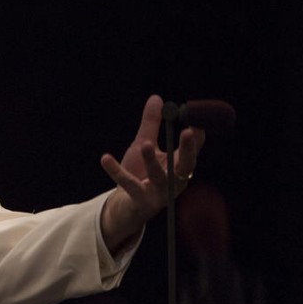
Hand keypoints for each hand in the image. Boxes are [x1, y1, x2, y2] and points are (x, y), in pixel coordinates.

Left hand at [99, 95, 204, 252]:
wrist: (125, 205)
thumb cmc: (139, 173)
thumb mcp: (143, 145)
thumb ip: (151, 124)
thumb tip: (156, 98)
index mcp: (178, 168)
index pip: (192, 152)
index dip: (196, 138)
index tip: (197, 121)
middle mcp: (173, 182)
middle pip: (185, 166)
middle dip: (189, 150)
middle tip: (187, 131)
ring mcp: (158, 194)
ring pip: (159, 177)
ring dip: (152, 161)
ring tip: (145, 143)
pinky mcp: (139, 201)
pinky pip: (128, 185)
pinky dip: (116, 171)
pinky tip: (104, 158)